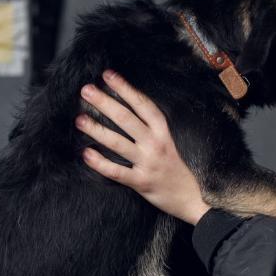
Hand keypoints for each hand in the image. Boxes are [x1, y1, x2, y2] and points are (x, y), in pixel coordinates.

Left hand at [75, 70, 210, 224]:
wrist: (197, 199)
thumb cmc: (184, 169)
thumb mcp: (174, 142)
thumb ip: (155, 129)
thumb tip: (131, 111)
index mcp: (165, 132)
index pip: (143, 104)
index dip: (125, 89)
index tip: (109, 75)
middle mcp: (156, 144)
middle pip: (127, 119)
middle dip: (105, 102)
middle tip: (86, 90)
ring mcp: (148, 163)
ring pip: (118, 143)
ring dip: (97, 130)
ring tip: (79, 119)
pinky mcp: (141, 182)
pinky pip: (117, 172)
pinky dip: (100, 163)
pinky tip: (86, 154)